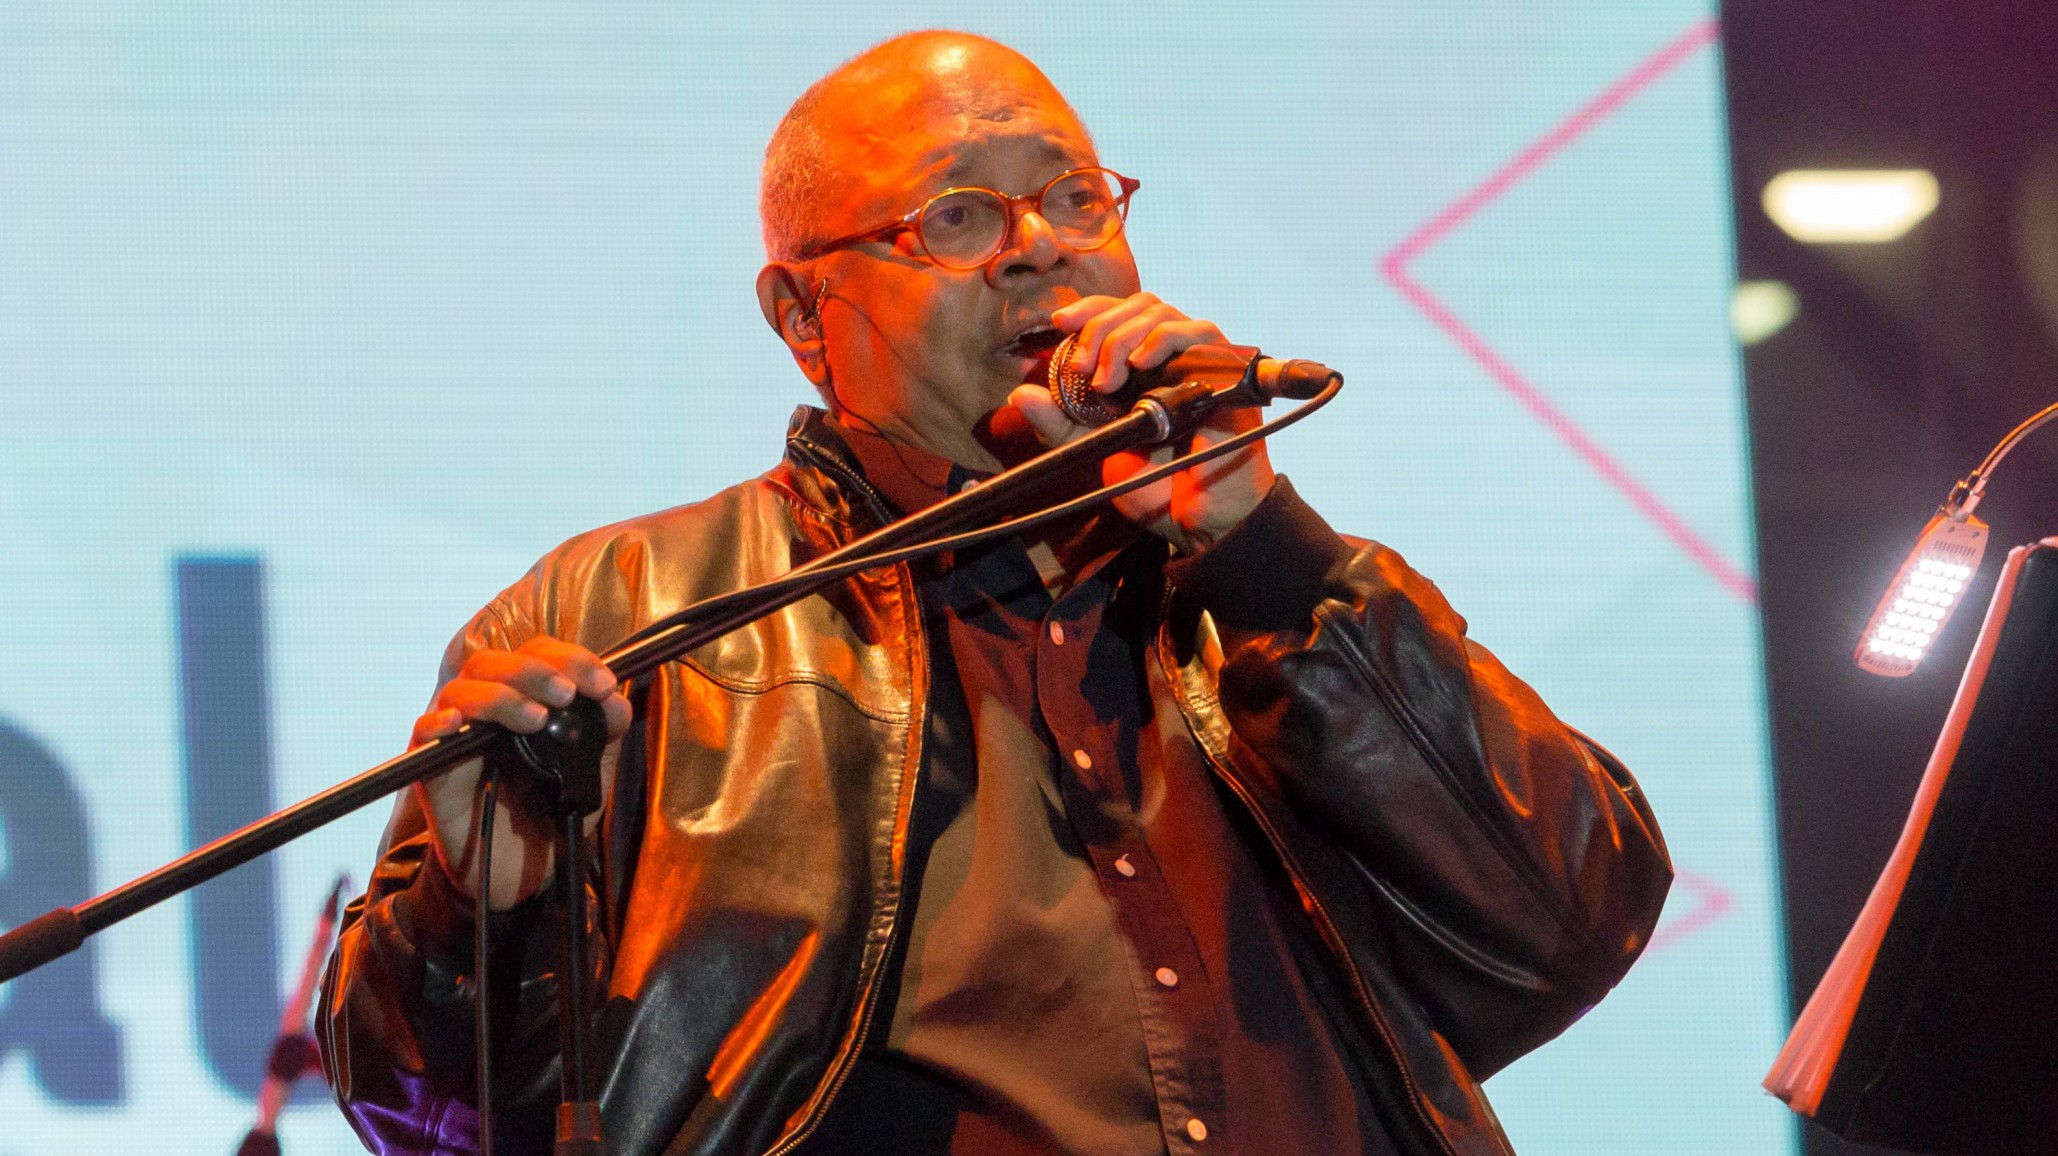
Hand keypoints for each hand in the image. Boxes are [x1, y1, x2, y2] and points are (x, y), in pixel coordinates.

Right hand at [409, 637, 631, 909]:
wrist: (526, 874)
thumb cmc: (552, 812)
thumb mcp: (592, 770)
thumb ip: (606, 732)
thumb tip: (616, 699)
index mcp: (526, 697)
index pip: (537, 655)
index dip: (571, 659)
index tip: (605, 684)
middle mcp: (488, 709)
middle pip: (494, 662)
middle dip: (535, 671)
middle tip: (567, 694)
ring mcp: (458, 737)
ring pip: (461, 691)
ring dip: (501, 697)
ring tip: (536, 719)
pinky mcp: (432, 770)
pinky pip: (422, 734)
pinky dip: (438, 723)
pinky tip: (459, 726)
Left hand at [1007, 292, 1274, 552]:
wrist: (1193, 518)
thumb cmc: (1153, 485)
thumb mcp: (1095, 449)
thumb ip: (1059, 424)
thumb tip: (1020, 395)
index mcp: (1144, 366)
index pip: (1119, 313)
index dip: (1090, 309)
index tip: (1060, 323)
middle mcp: (1172, 357)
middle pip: (1138, 305)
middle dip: (1100, 328)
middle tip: (1082, 369)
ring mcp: (1200, 361)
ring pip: (1161, 313)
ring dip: (1123, 337)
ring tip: (1106, 381)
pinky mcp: (1226, 371)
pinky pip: (1198, 333)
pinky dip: (1162, 339)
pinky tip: (1139, 363)